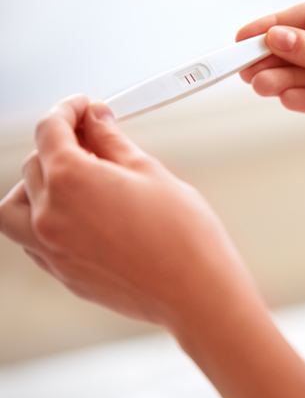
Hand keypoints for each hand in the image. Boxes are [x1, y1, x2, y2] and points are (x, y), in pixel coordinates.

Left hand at [0, 96, 260, 327]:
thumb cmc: (182, 236)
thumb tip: (97, 123)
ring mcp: (51, 248)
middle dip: (60, 144)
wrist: (194, 290)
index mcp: (70, 180)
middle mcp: (50, 214)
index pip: (51, 130)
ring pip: (16, 206)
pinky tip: (75, 213)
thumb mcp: (151, 173)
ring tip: (68, 179)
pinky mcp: (63, 273)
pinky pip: (31, 239)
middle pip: (34, 164)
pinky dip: (42, 219)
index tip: (81, 107)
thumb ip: (113, 144)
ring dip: (34, 185)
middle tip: (92, 137)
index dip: (67, 110)